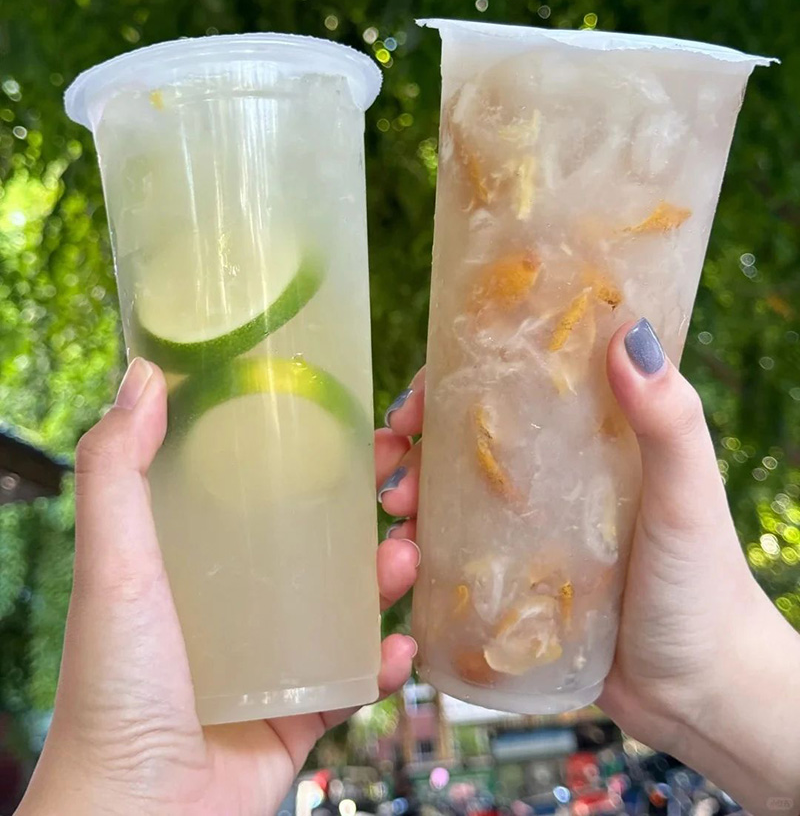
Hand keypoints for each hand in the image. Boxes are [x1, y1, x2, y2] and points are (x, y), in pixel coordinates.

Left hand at [18, 359, 418, 815]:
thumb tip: (142, 373)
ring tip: (408, 553)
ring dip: (388, 572)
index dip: (314, 449)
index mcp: (192, 559)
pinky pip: (357, 676)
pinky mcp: (301, 714)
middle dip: (370, 504)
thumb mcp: (113, 565)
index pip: (263, 485)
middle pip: (318, 535)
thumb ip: (118, 470)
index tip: (357, 419)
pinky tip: (399, 645)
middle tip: (404, 480)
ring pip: (349, 599)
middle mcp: (235, 602)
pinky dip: (385, 659)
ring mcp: (272, 657)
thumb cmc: (113, 693)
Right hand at [386, 326, 799, 815]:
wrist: (699, 691)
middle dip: (414, 443)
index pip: (508, 384)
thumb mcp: (685, 494)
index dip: (451, 382)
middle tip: (391, 463)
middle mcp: (552, 473)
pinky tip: (404, 558)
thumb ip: (667, 419)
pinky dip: (422, 549)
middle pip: (463, 438)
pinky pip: (455, 555)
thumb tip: (629, 333)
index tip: (416, 399)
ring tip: (395, 516)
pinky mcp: (517, 582)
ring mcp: (531, 528)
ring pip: (449, 495)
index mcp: (588, 434)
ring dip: (408, 494)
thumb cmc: (703, 584)